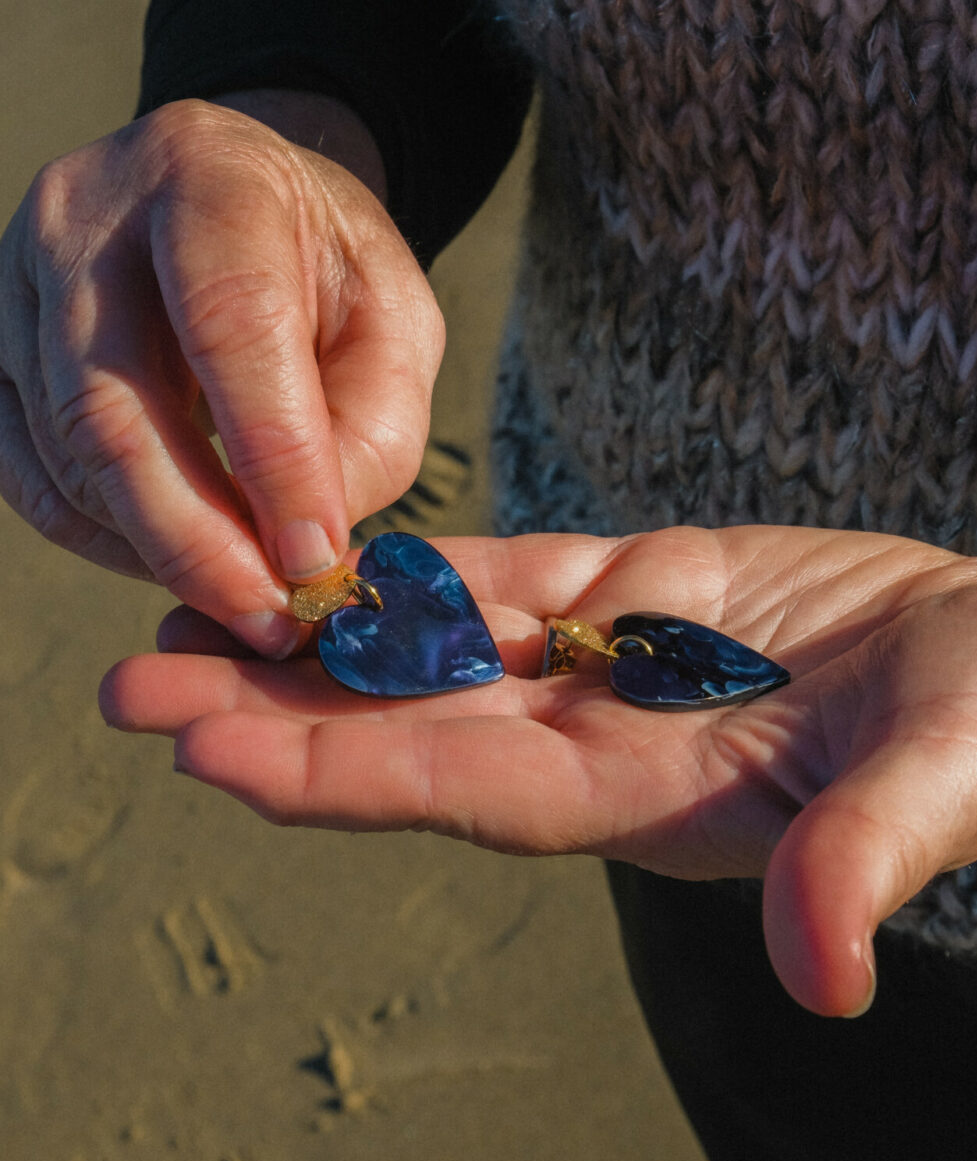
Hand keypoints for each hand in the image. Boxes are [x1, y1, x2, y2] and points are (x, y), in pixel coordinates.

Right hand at [0, 96, 442, 655]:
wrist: (229, 201)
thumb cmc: (324, 267)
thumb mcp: (393, 321)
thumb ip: (370, 425)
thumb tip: (303, 547)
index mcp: (210, 179)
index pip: (229, 325)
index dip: (273, 458)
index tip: (316, 560)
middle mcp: (86, 221)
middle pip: (114, 408)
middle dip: (198, 542)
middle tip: (268, 619)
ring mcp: (17, 284)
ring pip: (65, 456)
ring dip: (158, 553)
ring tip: (241, 596)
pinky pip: (28, 476)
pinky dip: (106, 541)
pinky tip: (174, 562)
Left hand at [100, 525, 976, 1015]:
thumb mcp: (944, 775)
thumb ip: (866, 857)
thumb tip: (826, 975)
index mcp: (650, 799)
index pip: (465, 792)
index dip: (344, 776)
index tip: (214, 756)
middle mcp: (597, 739)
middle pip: (409, 729)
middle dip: (276, 712)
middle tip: (135, 686)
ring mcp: (602, 661)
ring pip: (432, 647)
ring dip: (316, 634)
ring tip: (192, 606)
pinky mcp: (625, 588)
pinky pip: (497, 578)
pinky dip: (412, 570)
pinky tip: (324, 556)